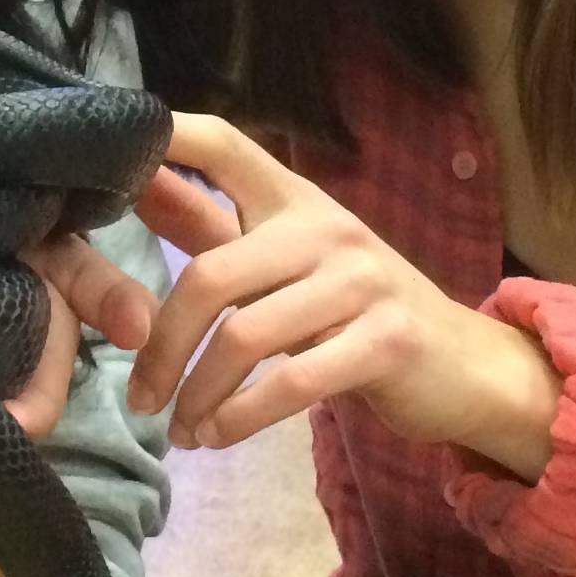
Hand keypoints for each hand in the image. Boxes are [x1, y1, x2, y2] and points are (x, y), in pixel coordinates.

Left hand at [122, 114, 561, 476]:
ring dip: (198, 395)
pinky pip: (291, 382)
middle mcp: (327, 228)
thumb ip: (215, 229)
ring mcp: (362, 282)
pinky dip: (240, 419)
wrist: (465, 365)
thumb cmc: (356, 312)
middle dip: (162, 347)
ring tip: (181, 429)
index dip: (168, 139)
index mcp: (295, 199)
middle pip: (210, 276)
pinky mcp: (387, 340)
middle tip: (139, 398)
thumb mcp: (286, 263)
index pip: (225, 145)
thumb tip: (138, 187)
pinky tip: (217, 437)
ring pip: (244, 337)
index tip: (110, 151)